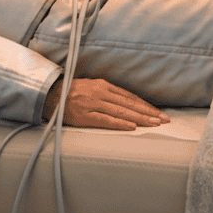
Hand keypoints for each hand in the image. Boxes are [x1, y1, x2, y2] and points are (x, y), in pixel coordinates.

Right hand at [44, 77, 170, 129]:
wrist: (48, 96)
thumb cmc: (71, 93)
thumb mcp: (91, 88)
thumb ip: (108, 94)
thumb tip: (128, 103)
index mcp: (103, 85)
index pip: (130, 97)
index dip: (145, 105)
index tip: (158, 113)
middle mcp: (100, 93)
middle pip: (129, 104)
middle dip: (149, 113)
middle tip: (164, 120)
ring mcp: (92, 104)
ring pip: (121, 112)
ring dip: (140, 118)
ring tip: (154, 124)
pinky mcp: (84, 116)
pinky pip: (105, 120)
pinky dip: (120, 123)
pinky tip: (132, 127)